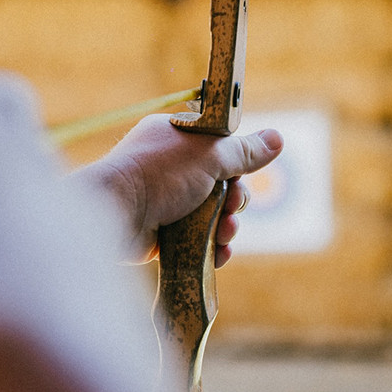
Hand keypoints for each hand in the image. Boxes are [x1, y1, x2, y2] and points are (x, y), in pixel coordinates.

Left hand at [76, 115, 283, 267]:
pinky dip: (211, 247)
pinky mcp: (162, 233)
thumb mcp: (209, 156)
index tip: (241, 173)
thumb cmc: (158, 174)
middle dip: (233, 201)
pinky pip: (197, 240)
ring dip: (225, 227)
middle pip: (220, 185)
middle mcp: (169, 168)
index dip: (236, 164)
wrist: (114, 214)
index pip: (218, 148)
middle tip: (229, 208)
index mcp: (175, 138)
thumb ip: (244, 152)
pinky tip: (219, 253)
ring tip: (223, 234)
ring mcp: (164, 201)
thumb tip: (278, 138)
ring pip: (211, 216)